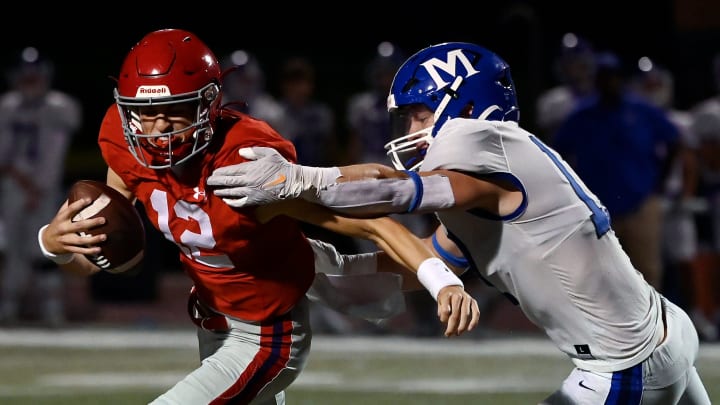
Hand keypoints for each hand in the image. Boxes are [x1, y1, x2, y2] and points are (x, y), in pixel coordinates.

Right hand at [42, 198, 106, 257]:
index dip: (79, 204)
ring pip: (80, 241)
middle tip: (103, 220)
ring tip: (105, 236)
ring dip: (93, 239)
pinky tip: (99, 249)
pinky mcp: (69, 249)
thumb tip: (82, 191)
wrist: (47, 242)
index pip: (70, 210)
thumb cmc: (58, 224)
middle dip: (91, 223)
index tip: (89, 199)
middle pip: (78, 226)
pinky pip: (80, 250)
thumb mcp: (60, 214)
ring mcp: (66, 240)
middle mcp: (63, 229)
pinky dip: (90, 251)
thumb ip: (70, 205)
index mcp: (61, 218)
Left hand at [208, 146, 339, 207]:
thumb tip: (241, 152)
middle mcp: (247, 181)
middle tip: (207, 182)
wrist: (291, 182)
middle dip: (216, 182)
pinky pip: (240, 202)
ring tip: (214, 190)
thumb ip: (253, 152)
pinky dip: (231, 201)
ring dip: (221, 191)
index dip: (219, 172)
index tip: (212, 173)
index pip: (229, 171)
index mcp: (249, 169)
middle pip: (227, 182)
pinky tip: (227, 199)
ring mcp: (250, 192)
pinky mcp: (255, 201)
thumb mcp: (268, 153)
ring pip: (231, 192)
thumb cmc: (281, 166)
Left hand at [437, 285, 479, 336]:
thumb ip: (442, 312)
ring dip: (462, 326)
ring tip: (458, 333)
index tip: (443, 323)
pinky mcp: (473, 301)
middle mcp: (458, 296)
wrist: (452, 288)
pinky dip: (474, 322)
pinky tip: (470, 328)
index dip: (444, 319)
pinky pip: (476, 313)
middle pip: (455, 314)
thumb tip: (446, 322)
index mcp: (447, 296)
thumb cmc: (445, 299)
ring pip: (466, 315)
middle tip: (449, 334)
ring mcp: (467, 298)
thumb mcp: (440, 303)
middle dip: (452, 327)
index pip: (445, 310)